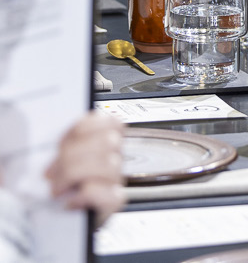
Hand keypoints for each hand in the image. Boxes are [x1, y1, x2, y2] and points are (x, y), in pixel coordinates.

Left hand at [45, 112, 124, 226]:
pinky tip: (71, 201)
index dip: (84, 126)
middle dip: (72, 155)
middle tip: (52, 172)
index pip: (109, 120)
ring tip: (58, 189)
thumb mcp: (44, 161)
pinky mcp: (113, 203)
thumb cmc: (44, 192)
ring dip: (75, 176)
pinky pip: (111, 193)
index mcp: (97, 142)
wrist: (45, 229)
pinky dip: (86, 196)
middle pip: (109, 140)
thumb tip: (31, 128)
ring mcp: (114, 180)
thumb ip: (48, 143)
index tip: (61, 142)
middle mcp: (110, 158)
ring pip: (110, 164)